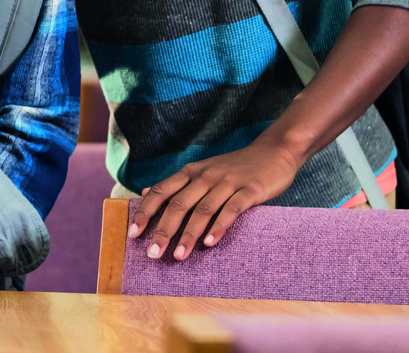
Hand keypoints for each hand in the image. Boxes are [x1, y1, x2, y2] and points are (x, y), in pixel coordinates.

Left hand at [129, 136, 301, 261]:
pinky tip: (210, 243)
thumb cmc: (235, 168)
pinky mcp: (249, 190)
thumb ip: (176, 184)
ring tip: (179, 256)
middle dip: (163, 230)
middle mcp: (205, 176)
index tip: (134, 233)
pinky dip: (219, 226)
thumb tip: (146, 194)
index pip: (161, 192)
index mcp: (191, 172)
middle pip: (178, 204)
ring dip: (189, 234)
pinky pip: (231, 209)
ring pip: (202, 209)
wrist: (274, 153)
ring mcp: (227, 182)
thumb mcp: (202, 171)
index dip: (145, 212)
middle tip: (153, 253)